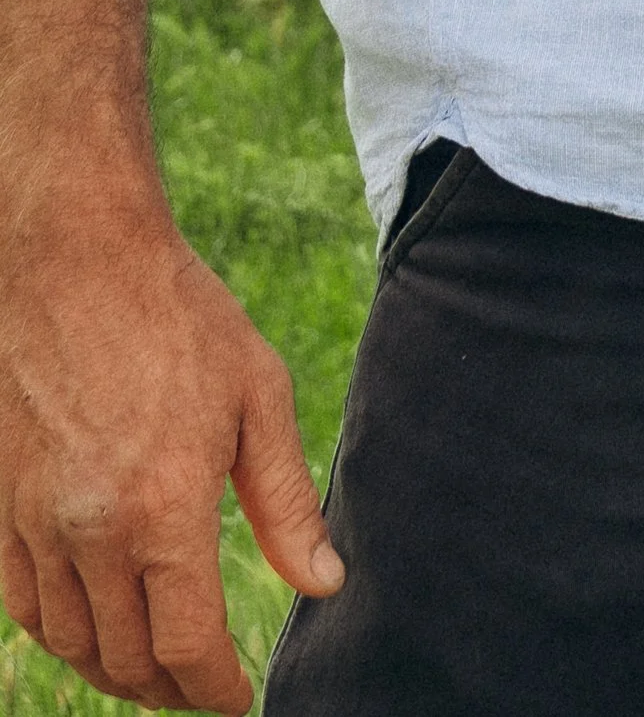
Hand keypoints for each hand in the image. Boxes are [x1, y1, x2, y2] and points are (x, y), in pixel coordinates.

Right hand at [0, 180, 341, 710]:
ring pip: (72, 644)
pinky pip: (26, 607)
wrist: (77, 260)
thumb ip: (285, 501)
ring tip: (155, 673)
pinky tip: (92, 631)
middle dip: (171, 691)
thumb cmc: (179, 316)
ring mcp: (38, 524)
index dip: (216, 691)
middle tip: (203, 689)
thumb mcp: (258, 394)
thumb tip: (323, 582)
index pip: (188, 648)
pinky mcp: (2, 508)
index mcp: (165, 511)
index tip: (239, 702)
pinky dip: (61, 637)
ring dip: (115, 673)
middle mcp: (93, 533)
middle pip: (129, 661)